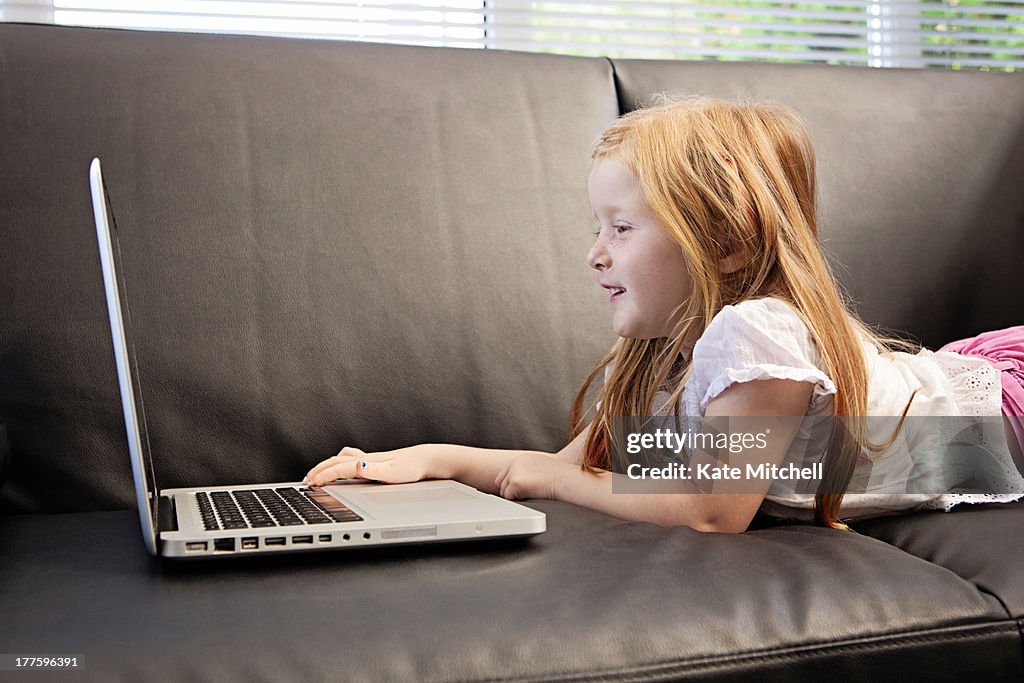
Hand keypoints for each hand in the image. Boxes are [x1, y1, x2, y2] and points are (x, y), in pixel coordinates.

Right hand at [303, 446, 436, 485]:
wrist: (426, 460)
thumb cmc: (412, 468)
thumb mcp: (393, 472)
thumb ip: (374, 469)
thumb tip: (357, 465)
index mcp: (366, 462)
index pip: (337, 468)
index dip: (322, 476)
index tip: (309, 484)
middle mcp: (365, 459)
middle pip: (335, 461)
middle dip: (318, 470)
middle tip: (306, 481)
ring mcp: (369, 459)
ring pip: (341, 459)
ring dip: (327, 465)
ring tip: (317, 474)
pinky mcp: (375, 461)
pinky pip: (350, 460)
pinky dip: (339, 463)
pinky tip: (342, 468)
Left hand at [495, 453, 568, 499]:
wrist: (567, 480)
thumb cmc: (560, 478)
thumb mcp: (540, 468)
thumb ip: (527, 471)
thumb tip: (519, 484)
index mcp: (521, 458)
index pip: (504, 473)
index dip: (509, 484)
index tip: (516, 491)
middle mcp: (515, 463)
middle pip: (500, 482)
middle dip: (509, 491)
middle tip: (523, 496)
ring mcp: (514, 472)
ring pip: (504, 491)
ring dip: (514, 496)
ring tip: (530, 495)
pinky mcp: (516, 482)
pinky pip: (509, 497)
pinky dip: (517, 500)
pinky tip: (530, 497)